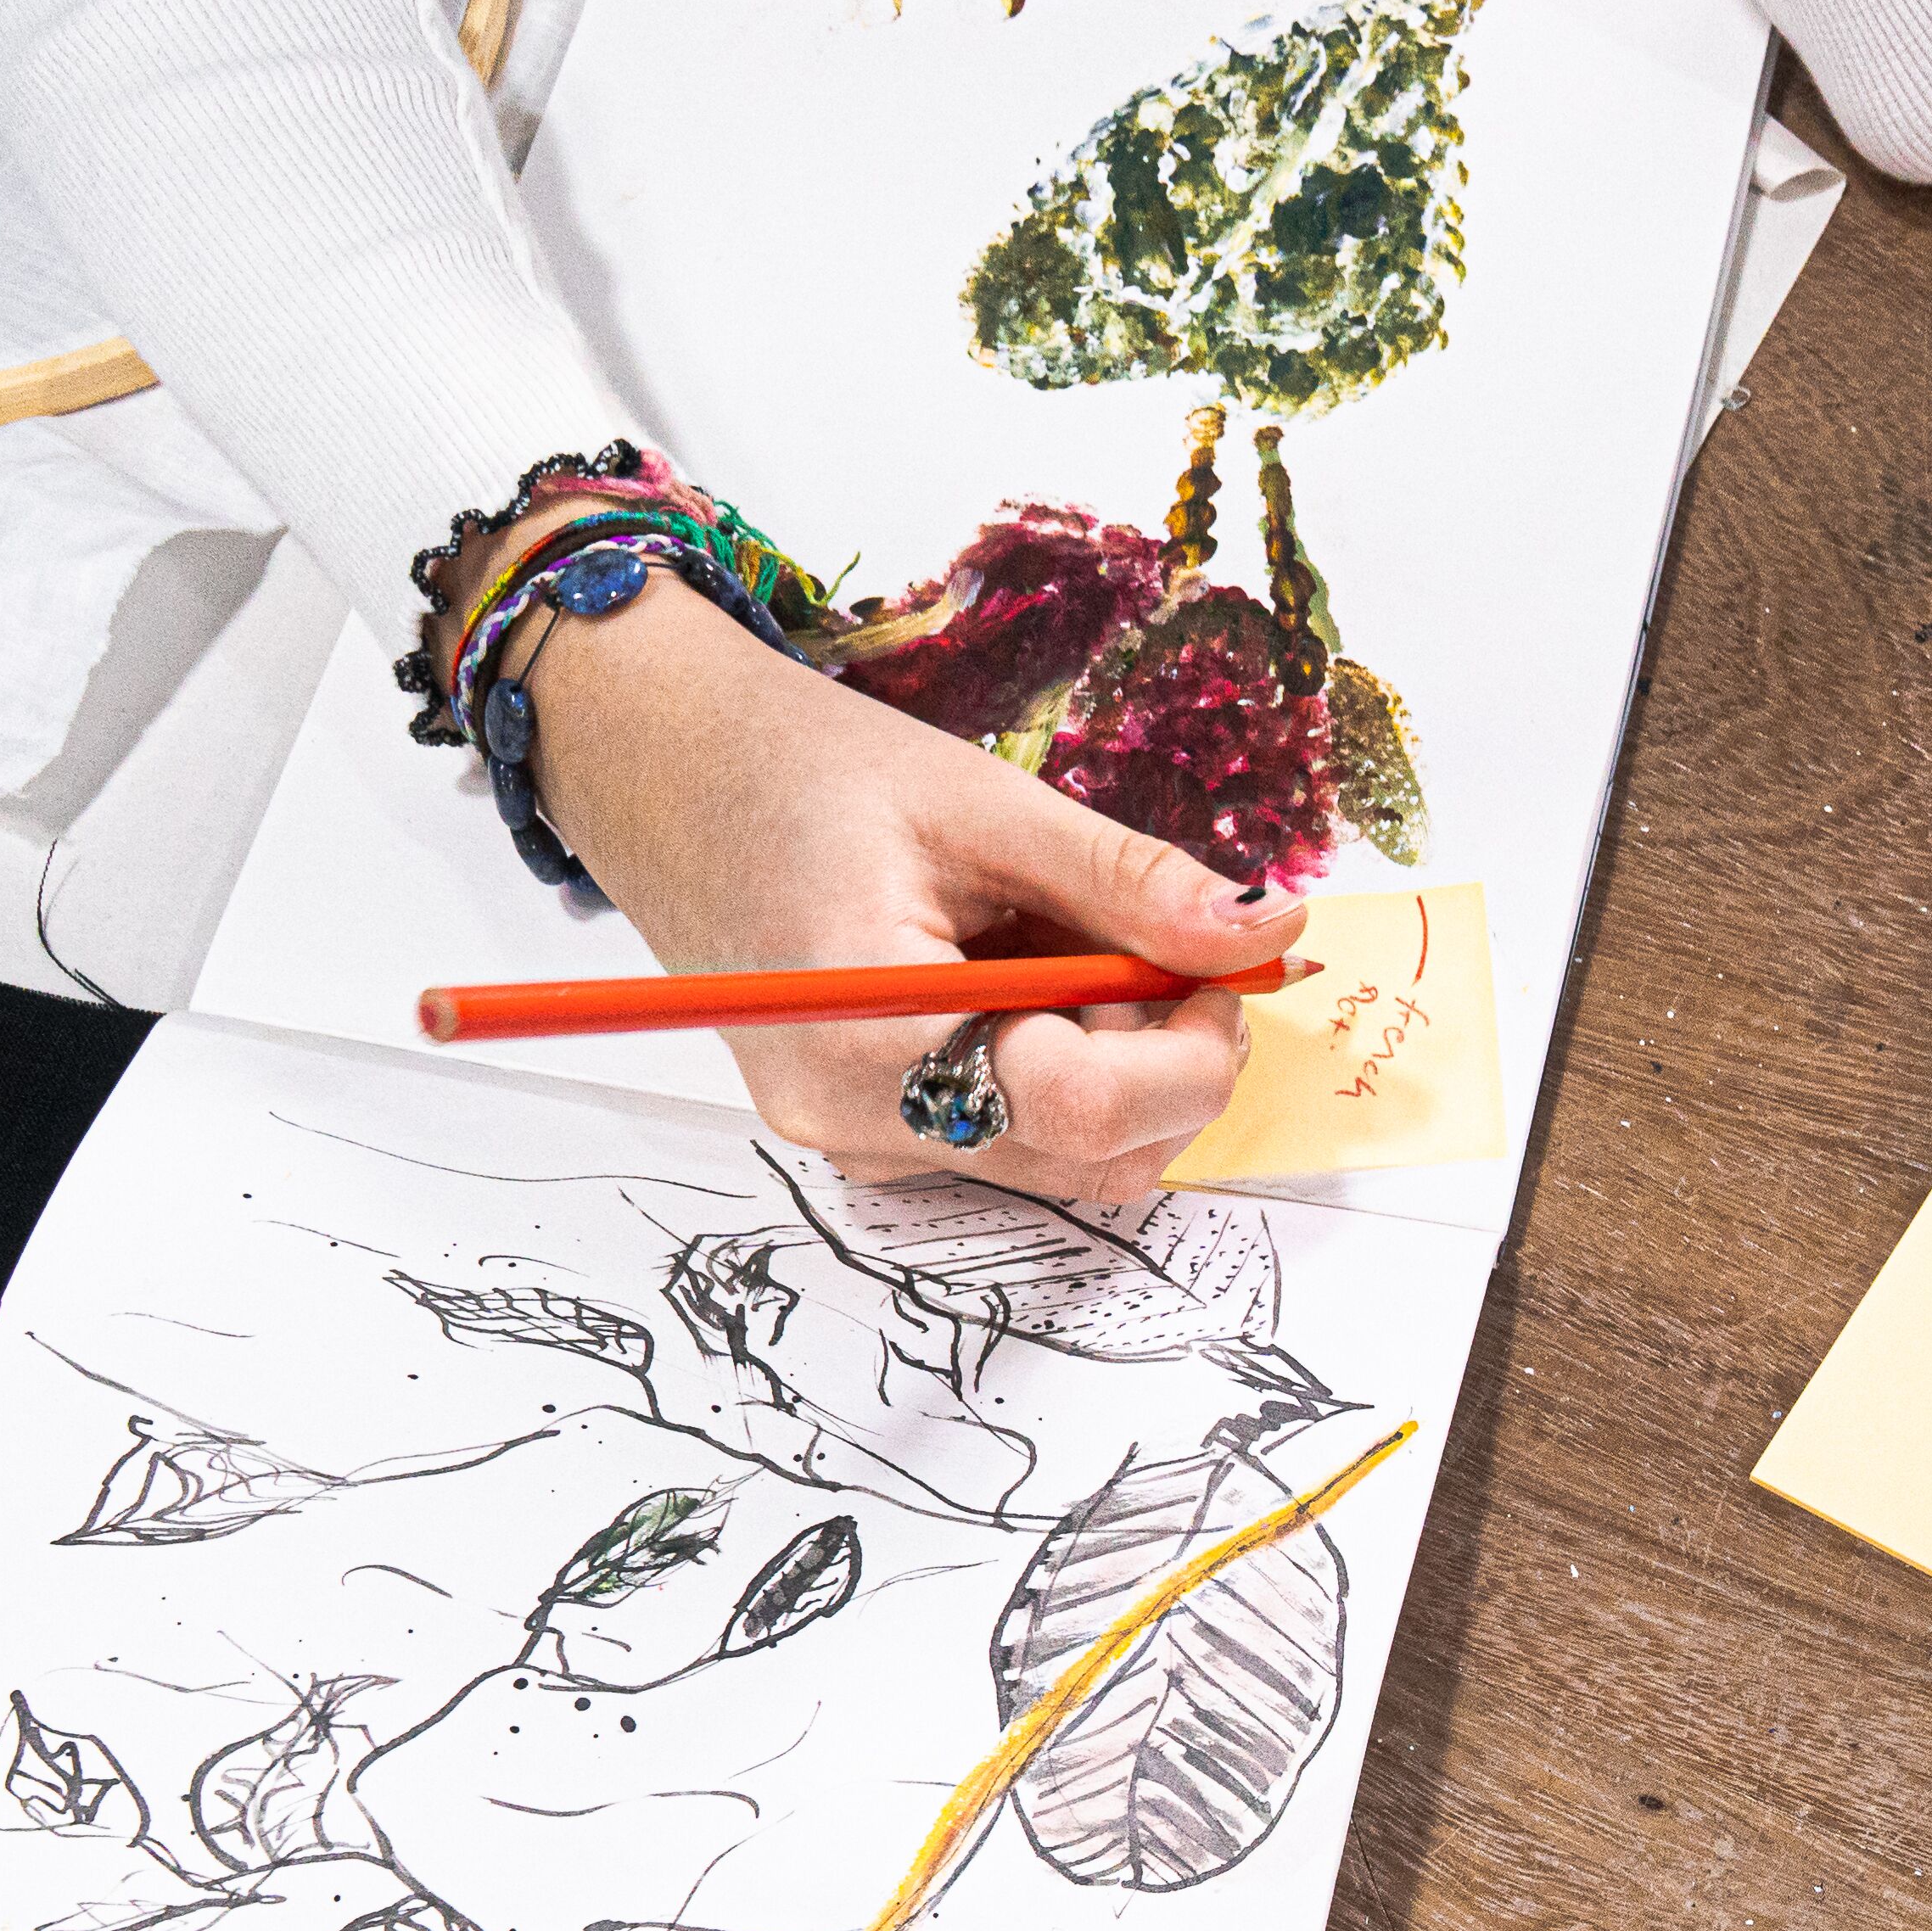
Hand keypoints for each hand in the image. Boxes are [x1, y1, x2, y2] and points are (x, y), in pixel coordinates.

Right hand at [457, 534, 1305, 1198]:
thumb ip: (1130, 884)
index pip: (1088, 1112)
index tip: (1221, 966)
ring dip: (1112, 1064)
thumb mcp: (986, 805)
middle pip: (1089, 1157)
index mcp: (874, 1038)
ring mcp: (855, 1138)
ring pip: (1059, 1157)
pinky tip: (1016, 973)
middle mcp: (858, 1121)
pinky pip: (1005, 1135)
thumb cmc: (799, 773)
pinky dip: (1053, 1067)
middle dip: (1163, 1062)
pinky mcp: (864, 1128)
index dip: (1191, 1051)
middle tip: (1159, 945)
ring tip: (1060, 941)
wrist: (664, 773)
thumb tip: (1267, 930)